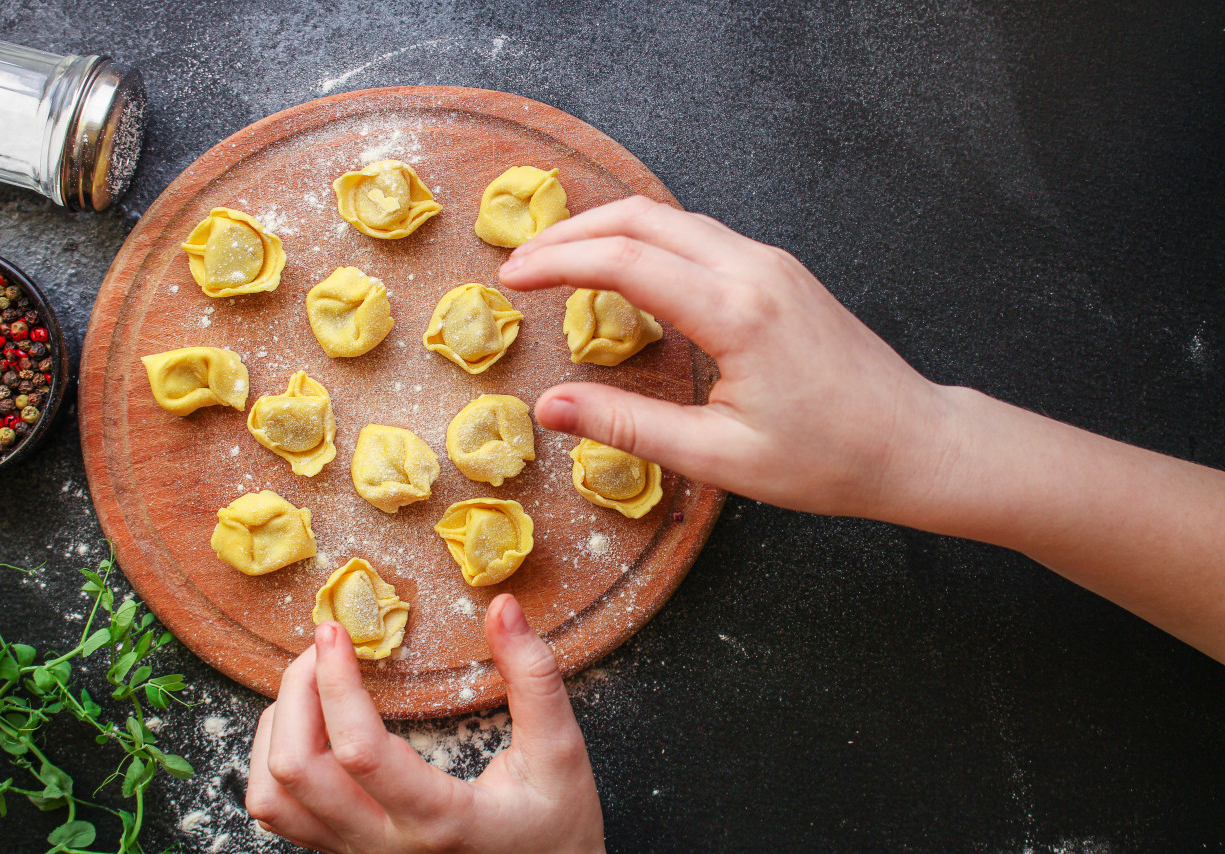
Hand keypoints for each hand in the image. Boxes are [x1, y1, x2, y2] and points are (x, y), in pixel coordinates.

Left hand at [246, 595, 604, 852]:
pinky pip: (282, 813)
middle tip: (326, 644)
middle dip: (297, 691)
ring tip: (309, 681)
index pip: (359, 751)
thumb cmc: (557, 829)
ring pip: (274, 798)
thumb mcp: (560, 752)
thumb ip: (534, 678)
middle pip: (296, 772)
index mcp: (439, 819)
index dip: (336, 684)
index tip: (337, 634)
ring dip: (278, 728)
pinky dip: (275, 760)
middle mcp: (385, 846)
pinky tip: (307, 725)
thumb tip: (503, 609)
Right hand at [498, 196, 953, 518]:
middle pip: (643, 218)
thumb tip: (552, 407)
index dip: (558, 263)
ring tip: (560, 260)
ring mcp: (771, 263)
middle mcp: (754, 269)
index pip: (625, 261)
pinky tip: (626, 271)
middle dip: (572, 232)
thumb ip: (628, 425)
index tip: (511, 278)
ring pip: (672, 218)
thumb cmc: (828, 460)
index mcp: (736, 312)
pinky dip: (648, 241)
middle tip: (521, 260)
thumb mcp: (719, 456)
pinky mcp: (780, 272)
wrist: (914, 443)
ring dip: (609, 230)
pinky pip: (700, 235)